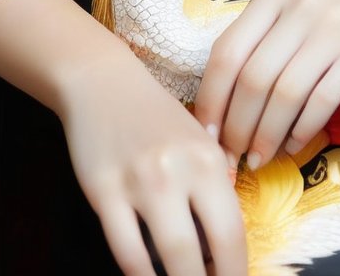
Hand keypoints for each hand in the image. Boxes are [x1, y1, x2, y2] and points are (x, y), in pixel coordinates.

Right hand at [57, 50, 248, 275]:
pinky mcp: (103, 190)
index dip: (235, 274)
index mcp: (209, 160)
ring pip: (164, 257)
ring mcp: (139, 181)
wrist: (104, 82)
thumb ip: (215, 188)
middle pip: (200, 254)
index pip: (232, 234)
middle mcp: (178, 170)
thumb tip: (225, 249)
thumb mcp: (198, 143)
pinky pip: (125, 250)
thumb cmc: (157, 117)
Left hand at [193, 0, 339, 171]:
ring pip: (283, 93)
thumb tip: (232, 94)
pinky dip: (303, 129)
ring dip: (266, 134)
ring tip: (259, 158)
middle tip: (231, 156)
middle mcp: (297, 8)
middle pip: (251, 78)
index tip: (206, 133)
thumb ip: (270, 31)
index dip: (211, 98)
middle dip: (235, 126)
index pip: (226, 51)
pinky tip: (296, 145)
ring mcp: (330, 29)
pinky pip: (322, 99)